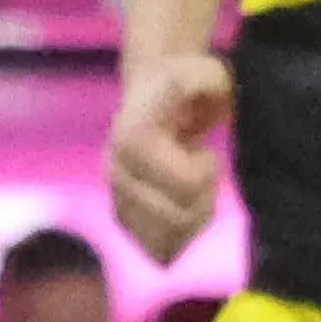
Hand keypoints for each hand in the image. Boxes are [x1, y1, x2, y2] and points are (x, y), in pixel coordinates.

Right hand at [106, 44, 229, 262]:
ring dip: (195, 218)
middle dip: (204, 198)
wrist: (158, 92)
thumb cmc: (191, 83)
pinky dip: (183, 236)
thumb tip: (177, 83)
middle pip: (177, 219)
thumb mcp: (203, 72)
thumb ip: (197, 79)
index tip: (206, 152)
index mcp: (132, 138)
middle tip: (204, 169)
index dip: (205, 174)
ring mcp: (115, 194)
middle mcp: (114, 169)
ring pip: (167, 239)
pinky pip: (157, 249)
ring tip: (194, 186)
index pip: (183, 186)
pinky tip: (188, 208)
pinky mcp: (122, 214)